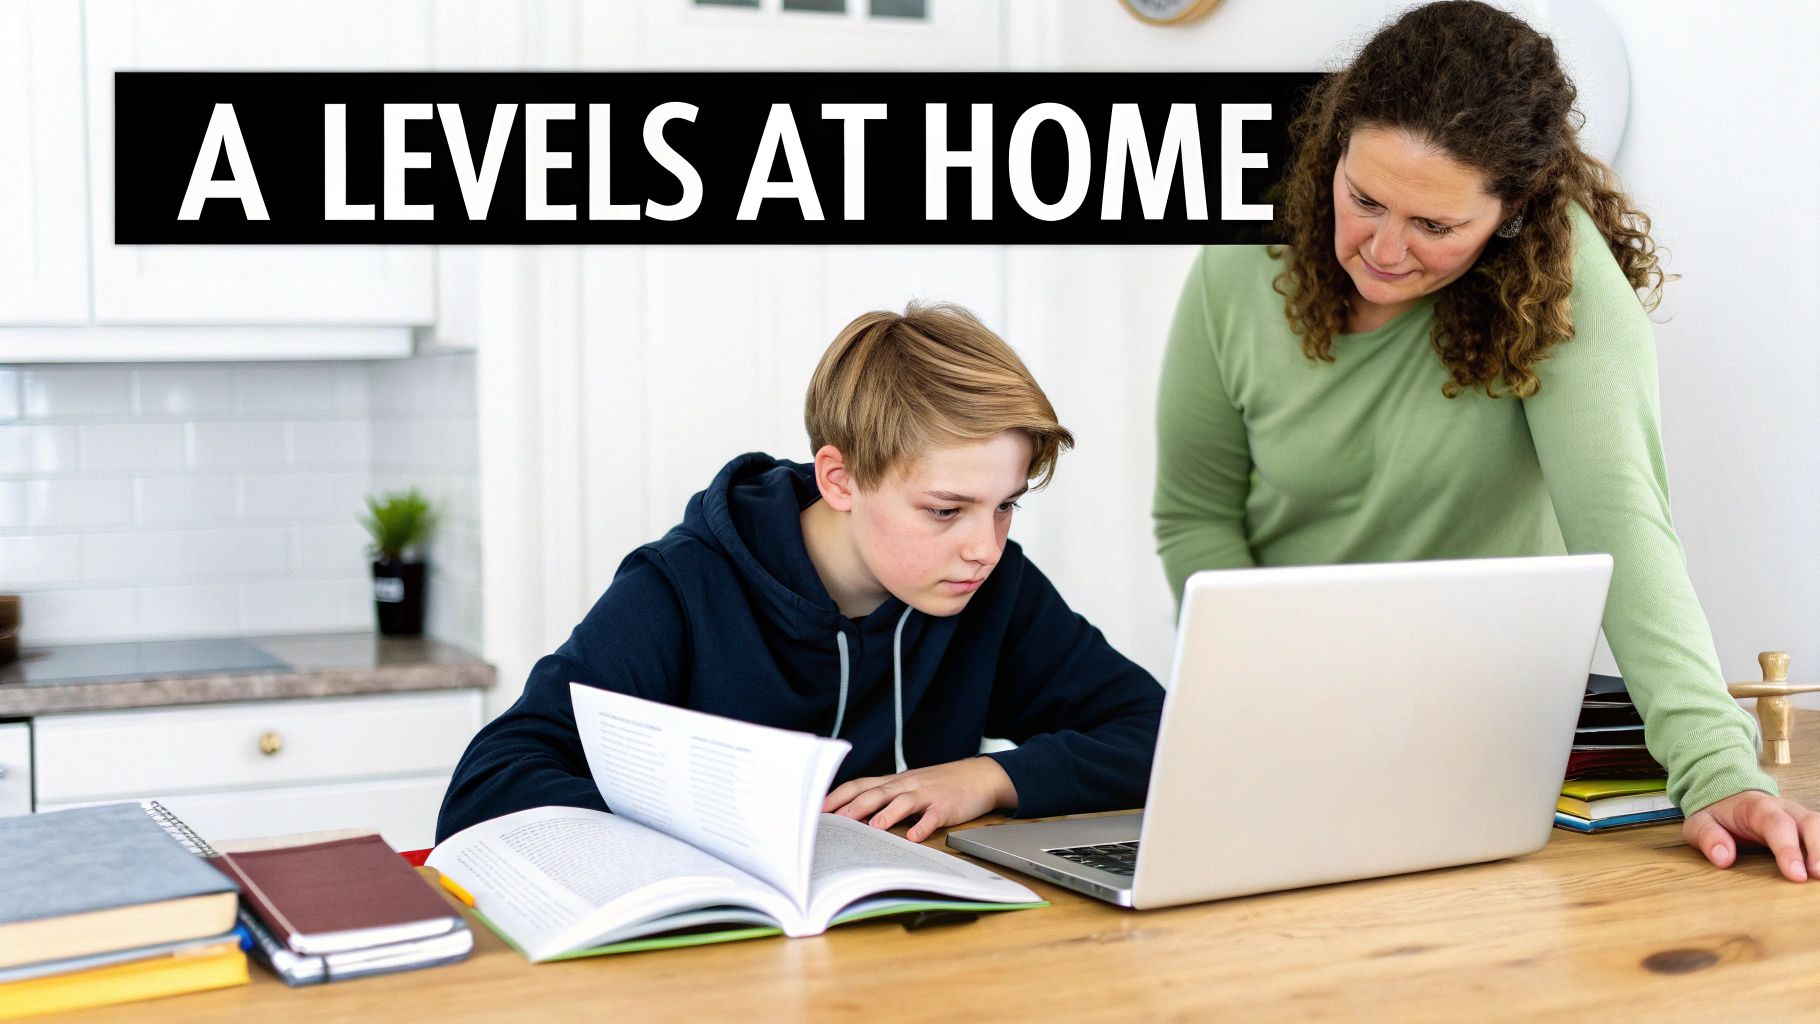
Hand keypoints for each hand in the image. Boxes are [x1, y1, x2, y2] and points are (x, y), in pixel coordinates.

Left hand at [822, 757, 1017, 842]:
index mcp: (894, 782)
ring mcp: (927, 794)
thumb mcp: (909, 786)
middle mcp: (906, 784)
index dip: (838, 796)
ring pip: (902, 801)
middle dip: (854, 807)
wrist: (979, 776)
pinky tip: (915, 837)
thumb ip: (884, 798)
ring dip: (886, 814)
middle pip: (876, 793)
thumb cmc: (939, 785)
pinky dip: (923, 825)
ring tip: (873, 828)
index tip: (818, 809)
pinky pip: (933, 816)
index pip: (859, 785)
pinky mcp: (946, 806)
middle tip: (837, 822)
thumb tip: (852, 816)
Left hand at [1683, 790, 1819, 880]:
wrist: (1728, 797)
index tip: (1795, 875)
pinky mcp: (1808, 830)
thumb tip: (1723, 858)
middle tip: (1817, 876)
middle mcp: (1786, 810)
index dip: (1788, 849)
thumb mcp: (1700, 822)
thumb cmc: (1717, 815)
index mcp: (1758, 807)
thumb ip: (1708, 837)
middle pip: (1809, 824)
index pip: (1777, 825)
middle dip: (1817, 850)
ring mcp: (1800, 818)